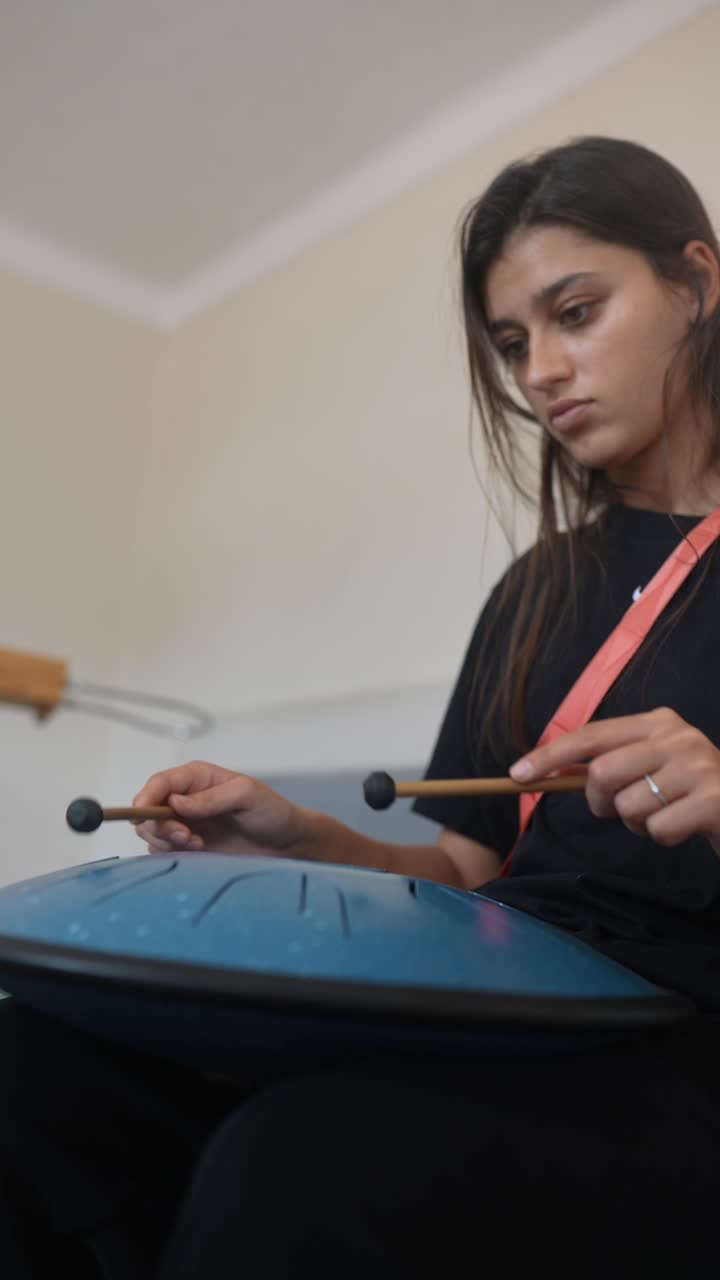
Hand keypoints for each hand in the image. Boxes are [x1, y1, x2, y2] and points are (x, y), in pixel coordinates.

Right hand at [132, 760, 306, 856]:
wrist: (285, 844)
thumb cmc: (271, 812)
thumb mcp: (246, 795)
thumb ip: (211, 798)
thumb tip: (175, 802)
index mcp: (197, 778)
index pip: (159, 783)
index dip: (145, 798)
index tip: (142, 817)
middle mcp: (186, 799)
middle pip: (148, 810)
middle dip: (159, 826)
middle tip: (186, 837)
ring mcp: (186, 823)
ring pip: (152, 832)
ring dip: (167, 841)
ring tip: (198, 844)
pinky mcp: (189, 846)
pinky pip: (163, 850)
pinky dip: (173, 854)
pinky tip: (199, 851)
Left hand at [509, 707, 719, 856]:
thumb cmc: (690, 791)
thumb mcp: (652, 766)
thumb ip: (609, 763)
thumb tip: (545, 770)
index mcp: (658, 722)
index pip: (592, 734)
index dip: (552, 755)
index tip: (517, 774)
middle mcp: (679, 737)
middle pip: (603, 773)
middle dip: (601, 801)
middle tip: (621, 810)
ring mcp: (698, 766)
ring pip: (629, 806)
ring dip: (638, 823)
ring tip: (663, 815)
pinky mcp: (714, 800)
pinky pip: (659, 829)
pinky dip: (662, 836)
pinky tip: (683, 826)